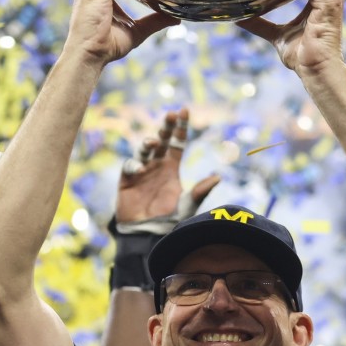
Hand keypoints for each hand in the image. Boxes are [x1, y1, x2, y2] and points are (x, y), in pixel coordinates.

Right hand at [116, 108, 219, 228]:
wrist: (148, 234)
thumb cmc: (169, 221)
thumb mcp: (188, 205)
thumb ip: (200, 191)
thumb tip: (218, 177)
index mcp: (171, 168)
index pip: (177, 143)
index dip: (180, 127)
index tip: (184, 111)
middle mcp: (156, 166)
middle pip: (162, 140)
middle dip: (166, 127)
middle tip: (171, 115)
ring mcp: (141, 171)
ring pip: (144, 149)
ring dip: (149, 142)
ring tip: (155, 142)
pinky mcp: (127, 180)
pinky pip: (130, 166)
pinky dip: (135, 164)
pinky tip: (141, 169)